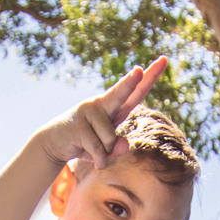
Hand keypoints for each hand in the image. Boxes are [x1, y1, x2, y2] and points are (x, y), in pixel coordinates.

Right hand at [39, 56, 170, 171]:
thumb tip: (125, 145)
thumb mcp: (106, 148)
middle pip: (120, 93)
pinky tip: (93, 160)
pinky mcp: (78, 125)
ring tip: (94, 150)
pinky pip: (98, 149)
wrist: (55, 142)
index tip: (164, 60)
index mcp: (115, 106)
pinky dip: (98, 159)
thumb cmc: (86, 143)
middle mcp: (103, 104)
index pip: (136, 91)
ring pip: (109, 138)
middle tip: (139, 71)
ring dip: (105, 152)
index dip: (151, 76)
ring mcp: (89, 112)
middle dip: (130, 83)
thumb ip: (118, 148)